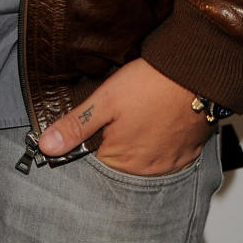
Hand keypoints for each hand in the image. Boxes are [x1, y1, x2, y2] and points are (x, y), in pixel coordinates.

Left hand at [37, 58, 208, 175]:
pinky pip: (165, 156)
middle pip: (119, 162)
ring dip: (137, 143)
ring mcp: (168, 164)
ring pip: (142, 159)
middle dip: (114, 141)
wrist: (196, 72)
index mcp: (121, 160)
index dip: (90, 139)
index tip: (96, 123)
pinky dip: (159, 143)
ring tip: (139, 115)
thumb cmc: (151, 84)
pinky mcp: (186, 155)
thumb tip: (47, 146)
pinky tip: (157, 123)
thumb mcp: (105, 99)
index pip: (93, 161)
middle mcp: (145, 170)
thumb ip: (76, 125)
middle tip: (122, 115)